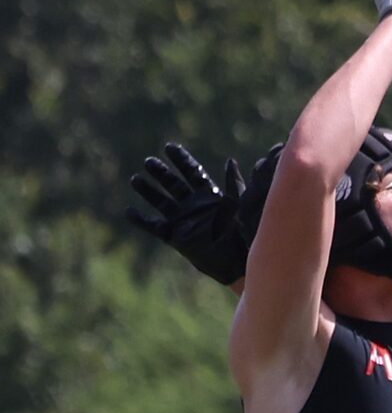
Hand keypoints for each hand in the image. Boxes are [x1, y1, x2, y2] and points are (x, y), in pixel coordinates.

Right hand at [126, 143, 247, 285]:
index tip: (169, 147)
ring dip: (148, 191)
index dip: (181, 160)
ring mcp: (184, 221)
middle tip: (149, 162)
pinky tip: (128, 212)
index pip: (192, 173)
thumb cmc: (242, 236)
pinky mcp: (177, 238)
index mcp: (209, 196)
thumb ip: (233, 185)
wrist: (237, 264)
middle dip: (161, 173)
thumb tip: (229, 162)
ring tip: (135, 180)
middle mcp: (194, 206)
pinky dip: (142, 221)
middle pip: (173, 184)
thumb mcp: (238, 207)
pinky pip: (155, 228)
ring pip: (161, 202)